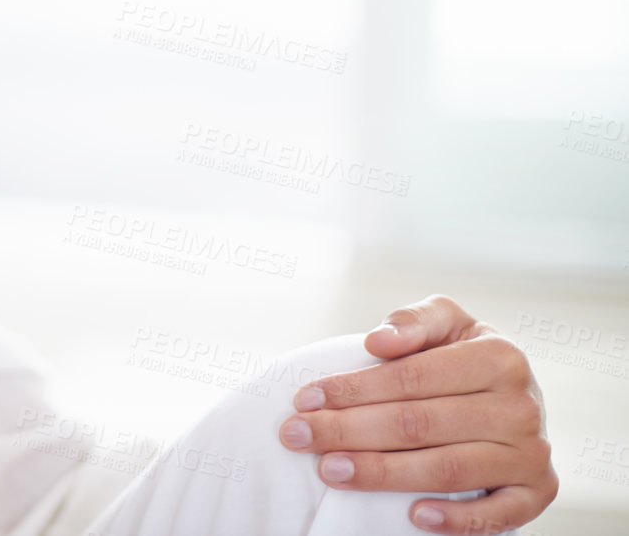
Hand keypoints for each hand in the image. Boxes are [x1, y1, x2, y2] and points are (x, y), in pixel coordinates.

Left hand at [275, 294, 557, 533]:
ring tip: (331, 470)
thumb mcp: (445, 322)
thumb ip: (413, 321)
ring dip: (383, 473)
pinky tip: (412, 516)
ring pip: (447, 470)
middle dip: (349, 431)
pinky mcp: (538, 492)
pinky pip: (499, 515)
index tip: (304, 398)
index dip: (353, 388)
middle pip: (420, 424)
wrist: (512, 395)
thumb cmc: (462, 355)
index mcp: (500, 358)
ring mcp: (531, 454)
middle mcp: (521, 407)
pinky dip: (457, 520)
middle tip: (298, 436)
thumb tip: (378, 341)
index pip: (411, 378)